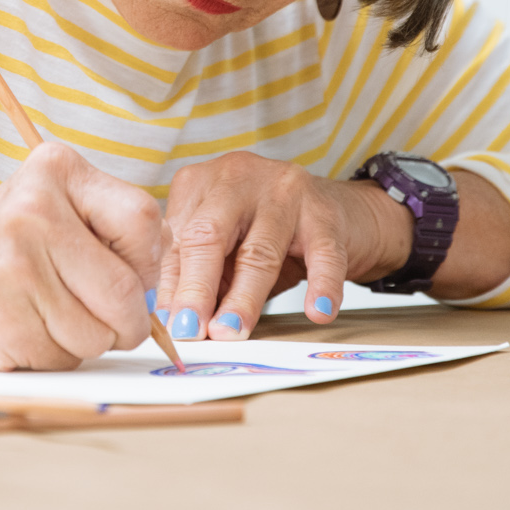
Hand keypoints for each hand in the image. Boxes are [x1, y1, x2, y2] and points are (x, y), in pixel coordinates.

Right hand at [0, 141, 163, 369]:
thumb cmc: (7, 247)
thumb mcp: (55, 206)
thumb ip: (112, 225)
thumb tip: (161, 273)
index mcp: (54, 169)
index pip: (142, 219)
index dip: (147, 261)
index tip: (129, 273)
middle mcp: (32, 211)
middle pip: (125, 289)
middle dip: (126, 318)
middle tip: (106, 315)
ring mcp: (16, 269)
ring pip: (99, 333)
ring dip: (90, 339)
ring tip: (54, 314)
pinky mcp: (5, 322)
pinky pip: (67, 358)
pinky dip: (59, 354)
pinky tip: (31, 328)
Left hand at [156, 151, 412, 338]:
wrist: (339, 212)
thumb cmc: (266, 233)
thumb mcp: (224, 246)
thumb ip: (198, 275)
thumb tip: (175, 321)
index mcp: (201, 182)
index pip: (178, 237)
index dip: (172, 285)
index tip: (171, 326)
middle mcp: (238, 178)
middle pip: (210, 235)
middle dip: (197, 288)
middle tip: (192, 330)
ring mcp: (284, 191)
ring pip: (260, 250)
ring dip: (244, 298)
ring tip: (232, 331)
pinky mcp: (326, 212)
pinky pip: (323, 253)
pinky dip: (322, 285)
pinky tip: (317, 311)